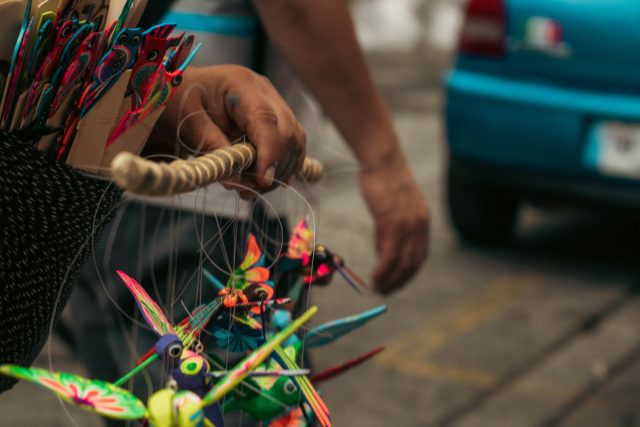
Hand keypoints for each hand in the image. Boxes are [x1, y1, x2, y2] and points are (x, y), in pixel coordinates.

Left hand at [146, 65, 306, 197]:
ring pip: (295, 143)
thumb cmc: (180, 103)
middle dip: (276, 167)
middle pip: (289, 132)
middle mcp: (265, 92)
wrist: (179, 95)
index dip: (270, 152)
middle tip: (249, 192)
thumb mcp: (188, 123)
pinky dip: (282, 169)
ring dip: (279, 173)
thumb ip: (213, 148)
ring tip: (249, 189)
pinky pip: (292, 148)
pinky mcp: (277, 123)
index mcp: (241, 84)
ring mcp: (274, 106)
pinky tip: (263, 183)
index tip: (263, 181)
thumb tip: (236, 181)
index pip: (266, 119)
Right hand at [359, 159, 429, 293]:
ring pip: (402, 263)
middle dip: (400, 281)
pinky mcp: (392, 223)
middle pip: (413, 263)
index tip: (397, 283)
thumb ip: (394, 229)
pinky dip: (383, 270)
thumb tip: (384, 251)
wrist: (383, 162)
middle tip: (386, 292)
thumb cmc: (384, 180)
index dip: (409, 273)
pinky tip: (375, 278)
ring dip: (390, 280)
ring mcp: (407, 226)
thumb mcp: (395, 206)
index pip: (420, 255)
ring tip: (378, 289)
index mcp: (423, 222)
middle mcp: (419, 226)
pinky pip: (390, 255)